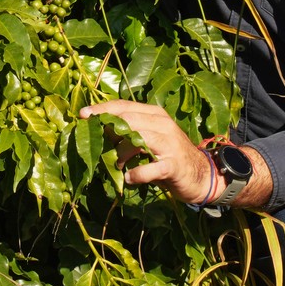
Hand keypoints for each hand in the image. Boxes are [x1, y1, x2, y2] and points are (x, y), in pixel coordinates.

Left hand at [79, 100, 213, 204]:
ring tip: (117, 164)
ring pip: (137, 138)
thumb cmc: (168, 157)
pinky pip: (149, 169)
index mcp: (155, 115)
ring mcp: (170, 143)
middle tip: (95, 144)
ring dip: (121, 153)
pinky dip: (135, 175)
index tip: (83, 115)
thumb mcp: (148, 141)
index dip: (102, 109)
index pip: (124, 106)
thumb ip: (127, 134)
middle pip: (128, 119)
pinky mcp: (173, 165)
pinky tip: (130, 179)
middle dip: (107, 129)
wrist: (202, 175)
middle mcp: (163, 124)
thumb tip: (98, 131)